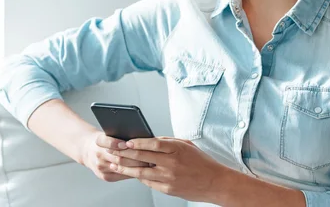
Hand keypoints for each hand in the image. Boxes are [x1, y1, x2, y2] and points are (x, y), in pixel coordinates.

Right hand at [81, 131, 150, 182]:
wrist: (87, 151)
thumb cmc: (104, 140)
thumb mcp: (108, 133)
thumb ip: (120, 135)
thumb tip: (139, 136)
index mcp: (98, 141)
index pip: (107, 142)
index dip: (117, 143)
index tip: (128, 143)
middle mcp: (98, 155)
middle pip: (118, 157)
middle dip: (134, 157)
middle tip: (148, 155)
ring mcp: (101, 167)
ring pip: (121, 167)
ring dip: (136, 166)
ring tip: (149, 163)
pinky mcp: (105, 176)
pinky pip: (121, 175)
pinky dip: (133, 173)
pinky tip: (142, 170)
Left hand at [108, 137, 228, 201]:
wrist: (215, 183)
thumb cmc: (202, 162)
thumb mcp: (187, 145)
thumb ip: (168, 142)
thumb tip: (150, 140)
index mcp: (177, 150)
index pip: (152, 144)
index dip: (137, 142)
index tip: (126, 141)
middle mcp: (171, 164)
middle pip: (143, 157)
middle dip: (126, 153)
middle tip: (114, 150)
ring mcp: (169, 178)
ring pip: (142, 172)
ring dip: (126, 167)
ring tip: (115, 164)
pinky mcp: (168, 189)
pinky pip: (149, 182)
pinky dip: (139, 177)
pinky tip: (130, 173)